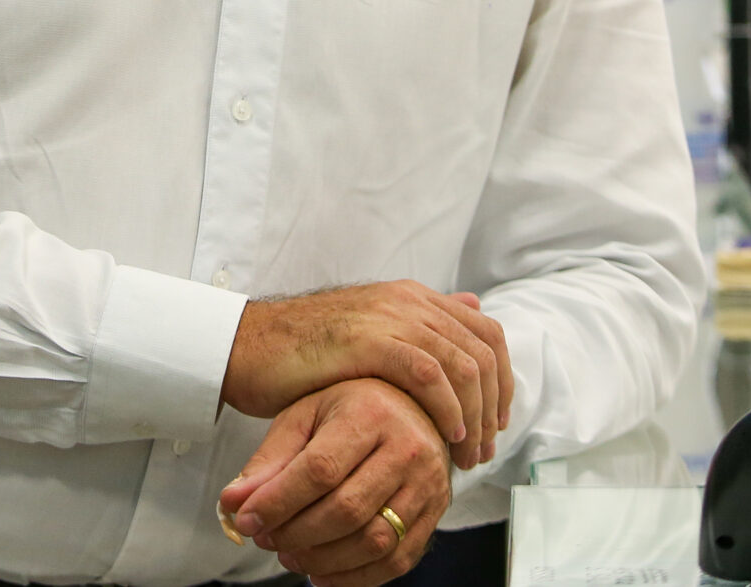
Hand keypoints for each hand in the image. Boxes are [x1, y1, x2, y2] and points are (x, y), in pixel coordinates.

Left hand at [217, 378, 453, 585]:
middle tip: (264, 539)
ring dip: (323, 559)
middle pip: (347, 509)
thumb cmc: (349, 408)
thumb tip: (233, 502)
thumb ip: (270, 460)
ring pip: (374, 540)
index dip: (278, 502)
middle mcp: (408, 447)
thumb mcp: (305, 416)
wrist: (412, 404)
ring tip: (289, 555)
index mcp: (370, 413)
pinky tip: (322, 572)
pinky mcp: (437, 512)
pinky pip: (398, 560)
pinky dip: (356, 578)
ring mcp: (428, 483)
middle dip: (297, 533)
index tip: (245, 519)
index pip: (320, 470)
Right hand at [221, 283, 512, 470]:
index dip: (502, 380)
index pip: (486, 332)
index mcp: (413, 297)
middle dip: (493, 405)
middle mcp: (409, 301)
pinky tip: (444, 436)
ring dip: (474, 416)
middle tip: (483, 449)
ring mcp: (390, 317)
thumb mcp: (370, 331)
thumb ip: (420, 323)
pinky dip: (447, 407)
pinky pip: (430, 373)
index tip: (495, 423)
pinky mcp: (370, 340)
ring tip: (465, 454)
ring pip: (463, 364)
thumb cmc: (304, 352)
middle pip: (483, 350)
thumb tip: (469, 303)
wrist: (249, 346)